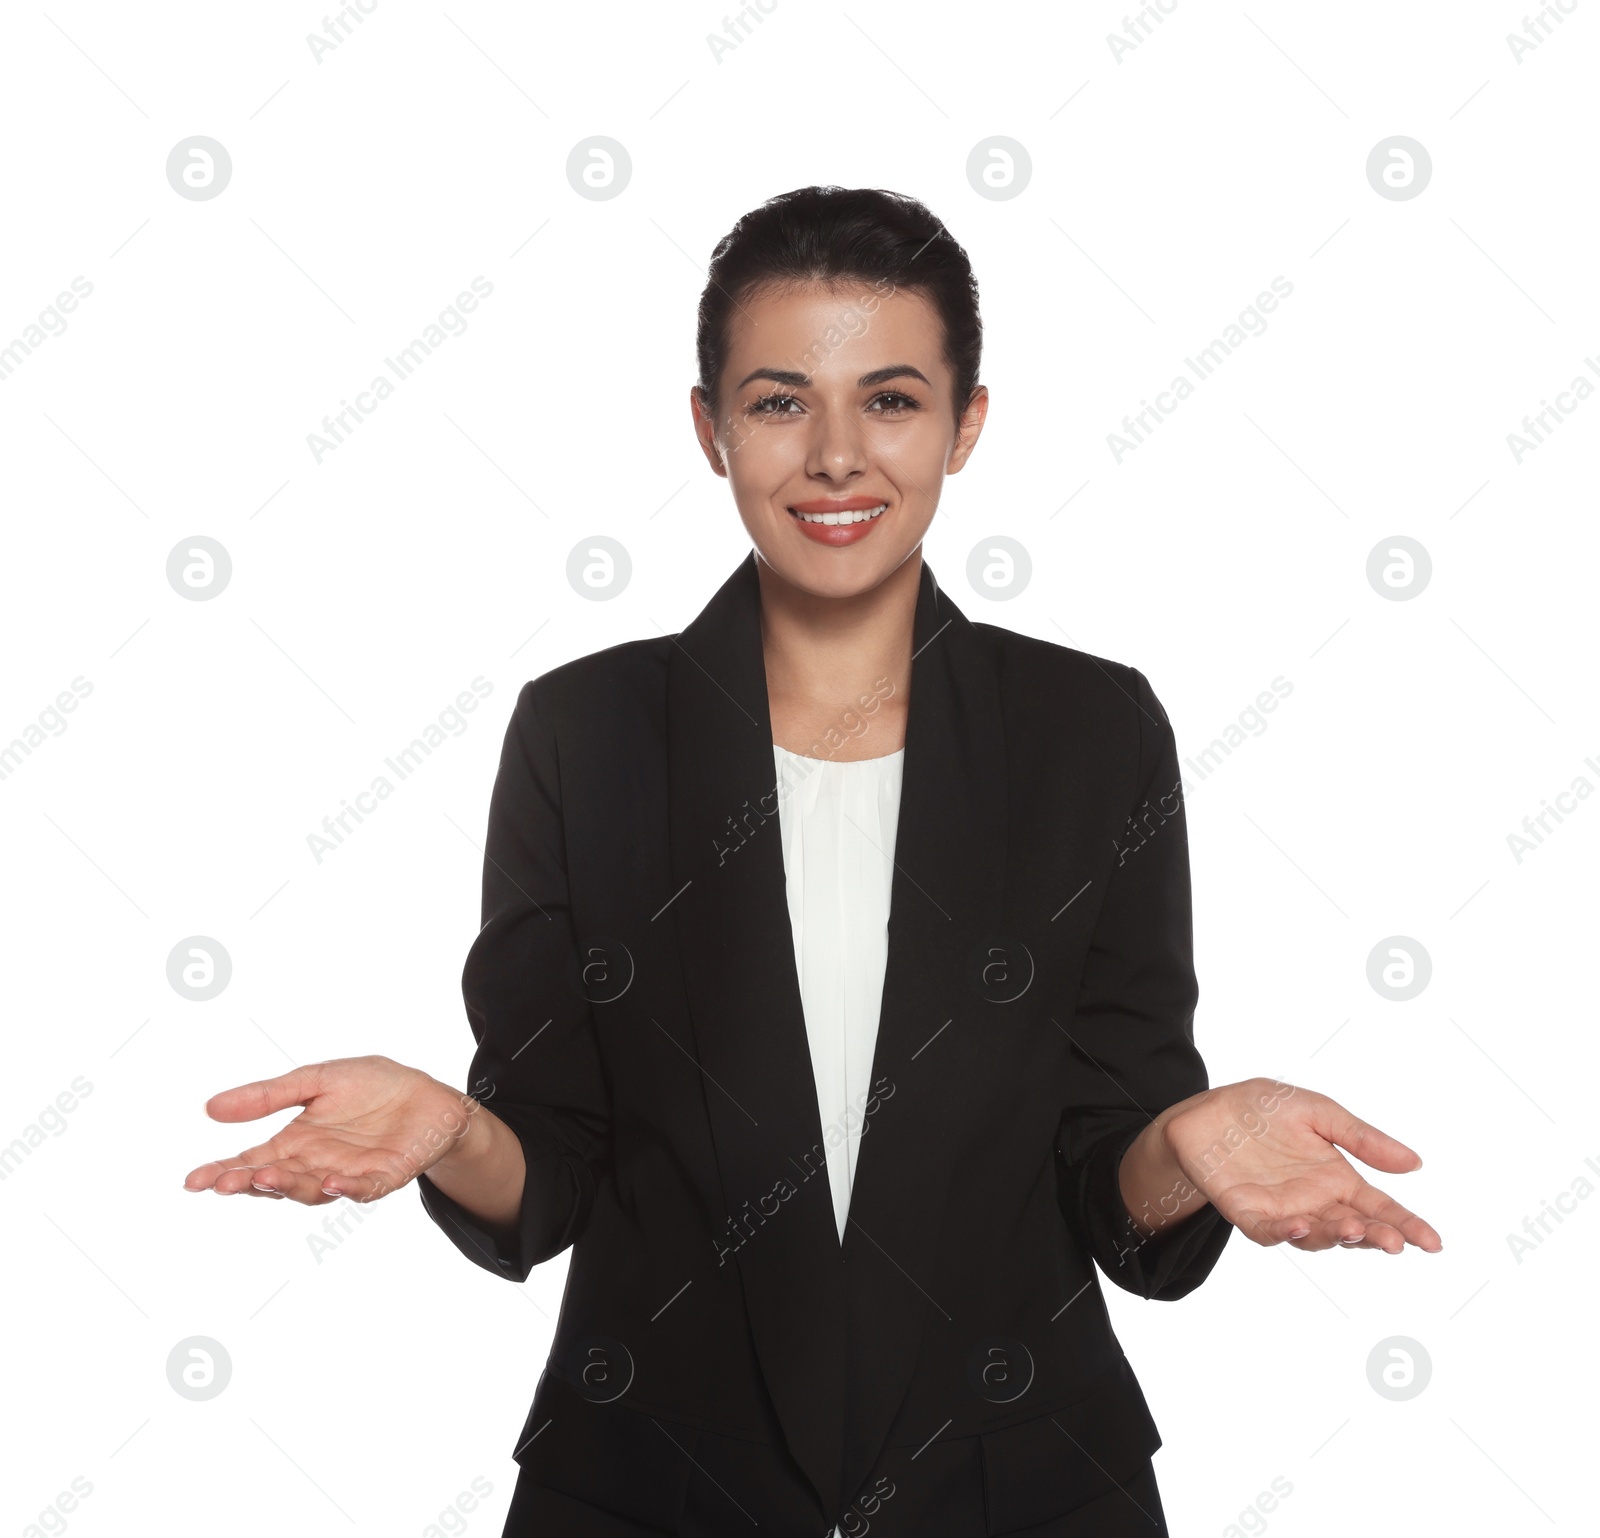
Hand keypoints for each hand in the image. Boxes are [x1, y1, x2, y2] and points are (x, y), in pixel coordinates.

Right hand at [182, 1055, 480, 1205]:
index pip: (251, 1161)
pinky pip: (363, 1188)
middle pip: (276, 1181)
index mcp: (295, 1143)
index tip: (193, 1180)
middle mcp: (316, 1164)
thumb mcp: (316, 1081)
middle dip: (249, 1183)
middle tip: (226, 1182)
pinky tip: (331, 1183)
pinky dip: (347, 1189)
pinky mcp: (383, 1176)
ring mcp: (348, 1174)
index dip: (223, 1172)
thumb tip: (210, 1108)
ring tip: (265, 1177)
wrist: (426, 1092)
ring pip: (312, 1189)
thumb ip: (270, 1095)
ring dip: (289, 1186)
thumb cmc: (370, 1086)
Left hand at [1160, 1077, 1441, 1253]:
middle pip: (1354, 1228)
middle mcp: (1315, 1202)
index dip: (1407, 1225)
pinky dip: (1285, 1232)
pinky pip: (1268, 1231)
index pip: (1380, 1208)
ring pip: (1316, 1236)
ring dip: (1335, 1236)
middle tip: (1395, 1241)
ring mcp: (1283, 1211)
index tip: (1434, 1242)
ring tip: (1356, 1230)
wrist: (1208, 1109)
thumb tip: (1415, 1164)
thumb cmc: (1265, 1110)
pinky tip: (1301, 1225)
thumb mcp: (1319, 1113)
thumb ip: (1362, 1139)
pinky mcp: (1247, 1212)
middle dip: (1376, 1237)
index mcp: (1338, 1179)